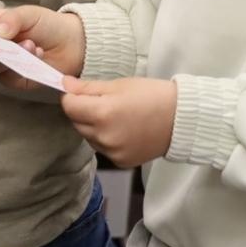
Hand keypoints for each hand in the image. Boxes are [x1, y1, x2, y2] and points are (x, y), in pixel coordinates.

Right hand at [0, 6, 86, 88]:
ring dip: (11, 57)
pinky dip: (21, 69)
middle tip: (7, 44)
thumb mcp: (31, 14)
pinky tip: (38, 56)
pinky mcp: (14, 80)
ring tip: (33, 45)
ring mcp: (2, 64)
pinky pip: (8, 79)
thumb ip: (13, 19)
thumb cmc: (48, 24)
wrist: (73, 43)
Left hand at [59, 76, 176, 167]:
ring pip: (89, 137)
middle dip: (83, 111)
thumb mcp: (119, 85)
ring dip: (93, 127)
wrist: (181, 119)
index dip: (72, 96)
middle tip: (103, 101)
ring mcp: (112, 152)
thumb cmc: (152, 95)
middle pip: (76, 122)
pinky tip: (123, 130)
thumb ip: (88, 87)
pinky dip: (106, 140)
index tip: (81, 92)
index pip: (69, 106)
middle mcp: (104, 136)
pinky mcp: (120, 162)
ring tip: (115, 116)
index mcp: (102, 113)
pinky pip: (103, 149)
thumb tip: (64, 85)